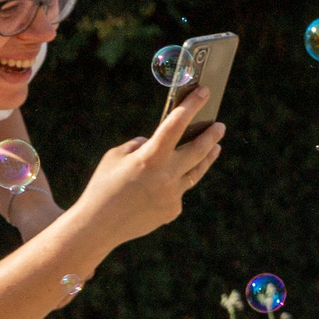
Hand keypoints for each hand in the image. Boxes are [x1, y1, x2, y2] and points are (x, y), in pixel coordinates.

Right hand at [71, 86, 223, 249]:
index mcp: (149, 157)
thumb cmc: (103, 186)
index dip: (191, 106)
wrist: (99, 225)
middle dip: (210, 136)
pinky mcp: (173, 210)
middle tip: (219, 126)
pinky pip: (178, 191)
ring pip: (195, 172)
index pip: (175, 125)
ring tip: (215, 147)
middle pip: (198, 150)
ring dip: (206, 157)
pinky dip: (175, 183)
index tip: (205, 92)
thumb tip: (154, 144)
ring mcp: (173, 195)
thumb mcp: (115, 157)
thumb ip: (139, 146)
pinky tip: (172, 180)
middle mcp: (166, 175)